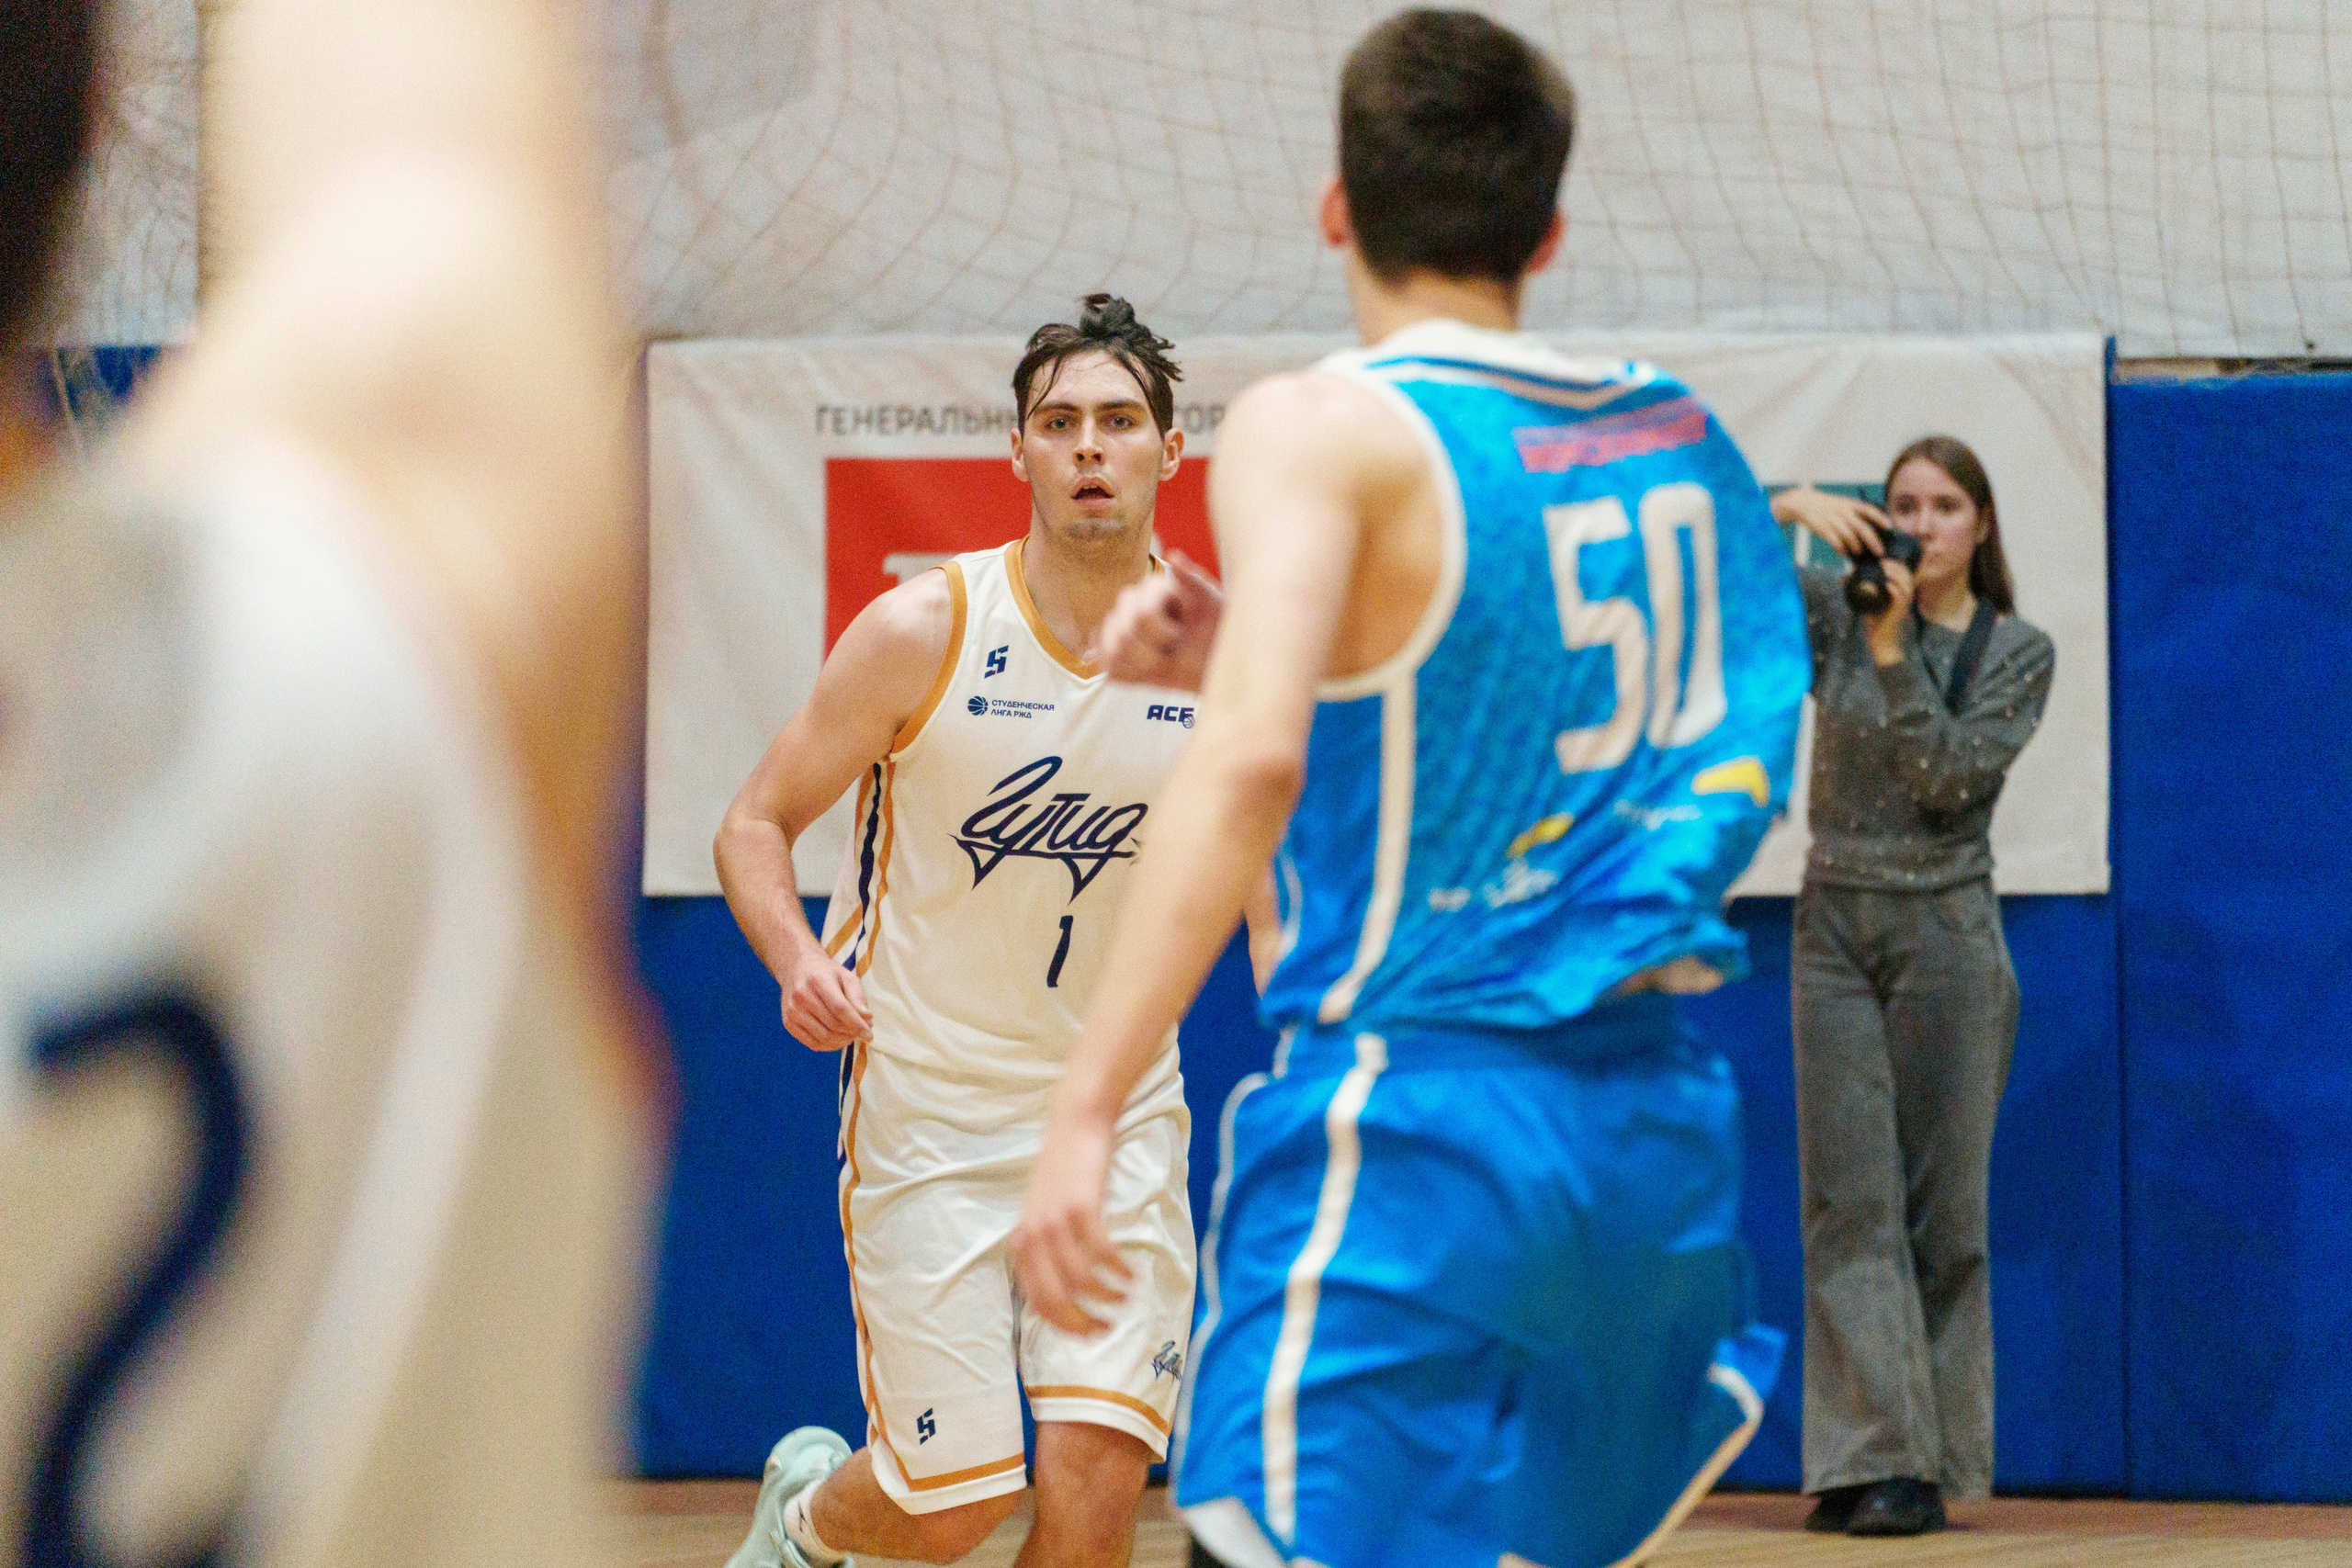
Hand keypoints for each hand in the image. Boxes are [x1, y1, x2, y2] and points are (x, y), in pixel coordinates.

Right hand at [780, 943, 871, 1050]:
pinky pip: (812, 1043)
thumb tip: (867, 1020)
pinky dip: (828, 1046)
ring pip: (823, 1037)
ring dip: (842, 1041)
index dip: (856, 1024)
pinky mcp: (788, 1023)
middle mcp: (802, 996)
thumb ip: (858, 997)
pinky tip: (837, 1040)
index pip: (840, 1009)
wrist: (796, 969)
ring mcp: (792, 1011)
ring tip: (851, 1035)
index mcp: (818, 981)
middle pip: (833, 1025)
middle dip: (851, 1033)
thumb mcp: (846, 977)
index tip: (869, 1035)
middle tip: (861, 1032)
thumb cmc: (825, 973)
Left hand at [1010, 1106, 1129, 1335]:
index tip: (1089, 1334)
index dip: (1065, 1325)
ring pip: (1082, 1281)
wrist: (1074, 1125)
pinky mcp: (1082, 1208)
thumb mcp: (1044, 1214)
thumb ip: (1047, 1250)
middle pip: (1057, 1299)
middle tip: (1109, 1328)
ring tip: (1127, 1297)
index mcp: (1021, 1244)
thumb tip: (1066, 1293)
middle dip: (1085, 1322)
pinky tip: (1132, 1274)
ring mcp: (1056, 1223)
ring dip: (1109, 1296)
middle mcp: (1032, 1237)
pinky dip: (1119, 1270)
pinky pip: (1102, 1254)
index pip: (1037, 1302)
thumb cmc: (1065, 1173)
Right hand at [1099, 551, 1223, 691]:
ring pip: (1114, 652)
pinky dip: (1131, 675)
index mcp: (1154, 589)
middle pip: (1123, 634)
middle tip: (1174, 650)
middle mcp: (1132, 606)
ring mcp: (1122, 630)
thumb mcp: (1214, 604)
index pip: (1141, 615)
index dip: (1161, 632)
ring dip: (1143, 663)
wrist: (1218, 661)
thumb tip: (1174, 555)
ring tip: (1163, 661)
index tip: (1181, 636)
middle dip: (1152, 650)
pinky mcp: (1117, 655)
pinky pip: (1110, 669)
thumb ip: (1194, 581)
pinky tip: (1149, 671)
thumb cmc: (1218, 629)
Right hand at [1772, 485, 1887, 560]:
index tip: (1890, 527)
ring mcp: (1833, 520)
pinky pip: (1835, 541)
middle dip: (1873, 541)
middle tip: (1879, 552)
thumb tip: (1869, 531)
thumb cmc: (1825, 506)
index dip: (1881, 518)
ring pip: (1850, 536)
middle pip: (1862, 528)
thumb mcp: (1841, 504)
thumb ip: (1854, 514)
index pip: (1869, 510)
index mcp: (1850, 504)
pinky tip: (1844, 553)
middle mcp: (1843, 511)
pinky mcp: (1823, 528)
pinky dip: (1841, 549)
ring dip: (1856, 547)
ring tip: (1858, 552)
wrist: (1802, 502)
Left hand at [1865, 554, 1916, 664]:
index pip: (1903, 572)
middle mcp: (1905, 595)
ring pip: (1906, 583)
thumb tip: (1844, 575)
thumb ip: (1860, 587)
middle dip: (1895, 565)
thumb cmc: (1874, 619)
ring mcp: (1903, 603)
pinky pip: (1901, 597)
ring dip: (1896, 574)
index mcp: (1900, 590)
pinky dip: (1895, 589)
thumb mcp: (1867, 599)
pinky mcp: (1899, 611)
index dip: (1895, 563)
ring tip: (1885, 568)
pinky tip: (1887, 584)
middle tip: (1882, 561)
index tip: (1882, 558)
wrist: (1880, 638)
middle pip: (1906, 574)